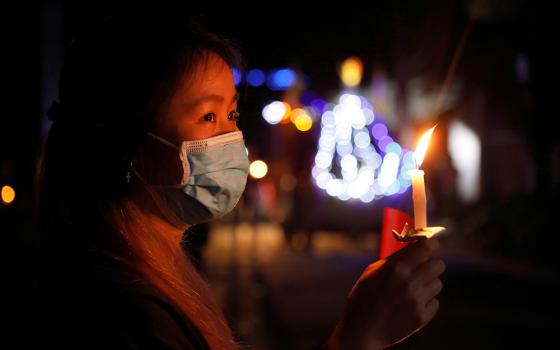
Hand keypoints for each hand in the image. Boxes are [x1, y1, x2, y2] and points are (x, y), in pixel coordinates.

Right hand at [326, 238, 444, 348]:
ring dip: (428, 285)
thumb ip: (393, 259)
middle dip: (432, 265)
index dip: (431, 244)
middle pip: (438, 264)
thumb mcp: (371, 272)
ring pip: (438, 284)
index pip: (425, 247)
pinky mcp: (421, 317)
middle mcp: (408, 282)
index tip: (431, 245)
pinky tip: (411, 306)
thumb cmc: (364, 298)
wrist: (362, 331)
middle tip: (423, 269)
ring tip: (413, 291)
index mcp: (395, 268)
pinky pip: (434, 302)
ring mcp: (416, 301)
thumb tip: (411, 246)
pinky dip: (425, 303)